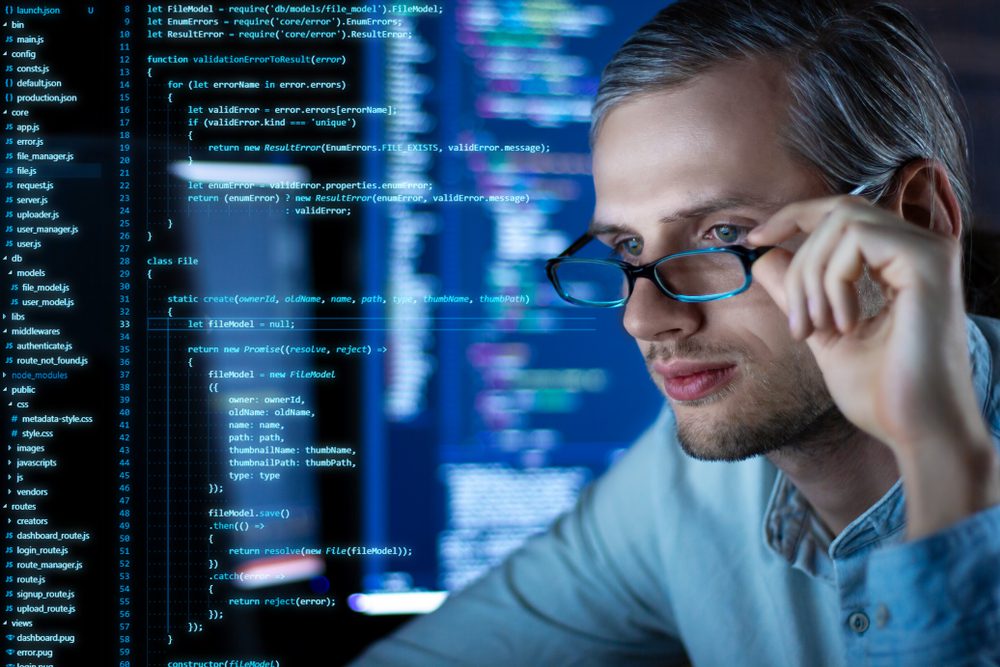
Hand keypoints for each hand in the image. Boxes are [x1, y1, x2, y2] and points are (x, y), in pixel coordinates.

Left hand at [746, 191, 997, 536]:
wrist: (917, 430)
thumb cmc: (881, 391)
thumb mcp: (822, 330)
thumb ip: (796, 292)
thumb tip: (761, 255)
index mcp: (899, 261)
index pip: (840, 212)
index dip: (791, 217)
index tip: (753, 240)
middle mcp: (920, 247)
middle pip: (836, 211)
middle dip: (799, 261)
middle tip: (798, 322)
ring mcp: (928, 251)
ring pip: (842, 221)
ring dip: (812, 275)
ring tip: (819, 328)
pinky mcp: (927, 262)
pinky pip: (855, 240)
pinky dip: (834, 279)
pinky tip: (845, 324)